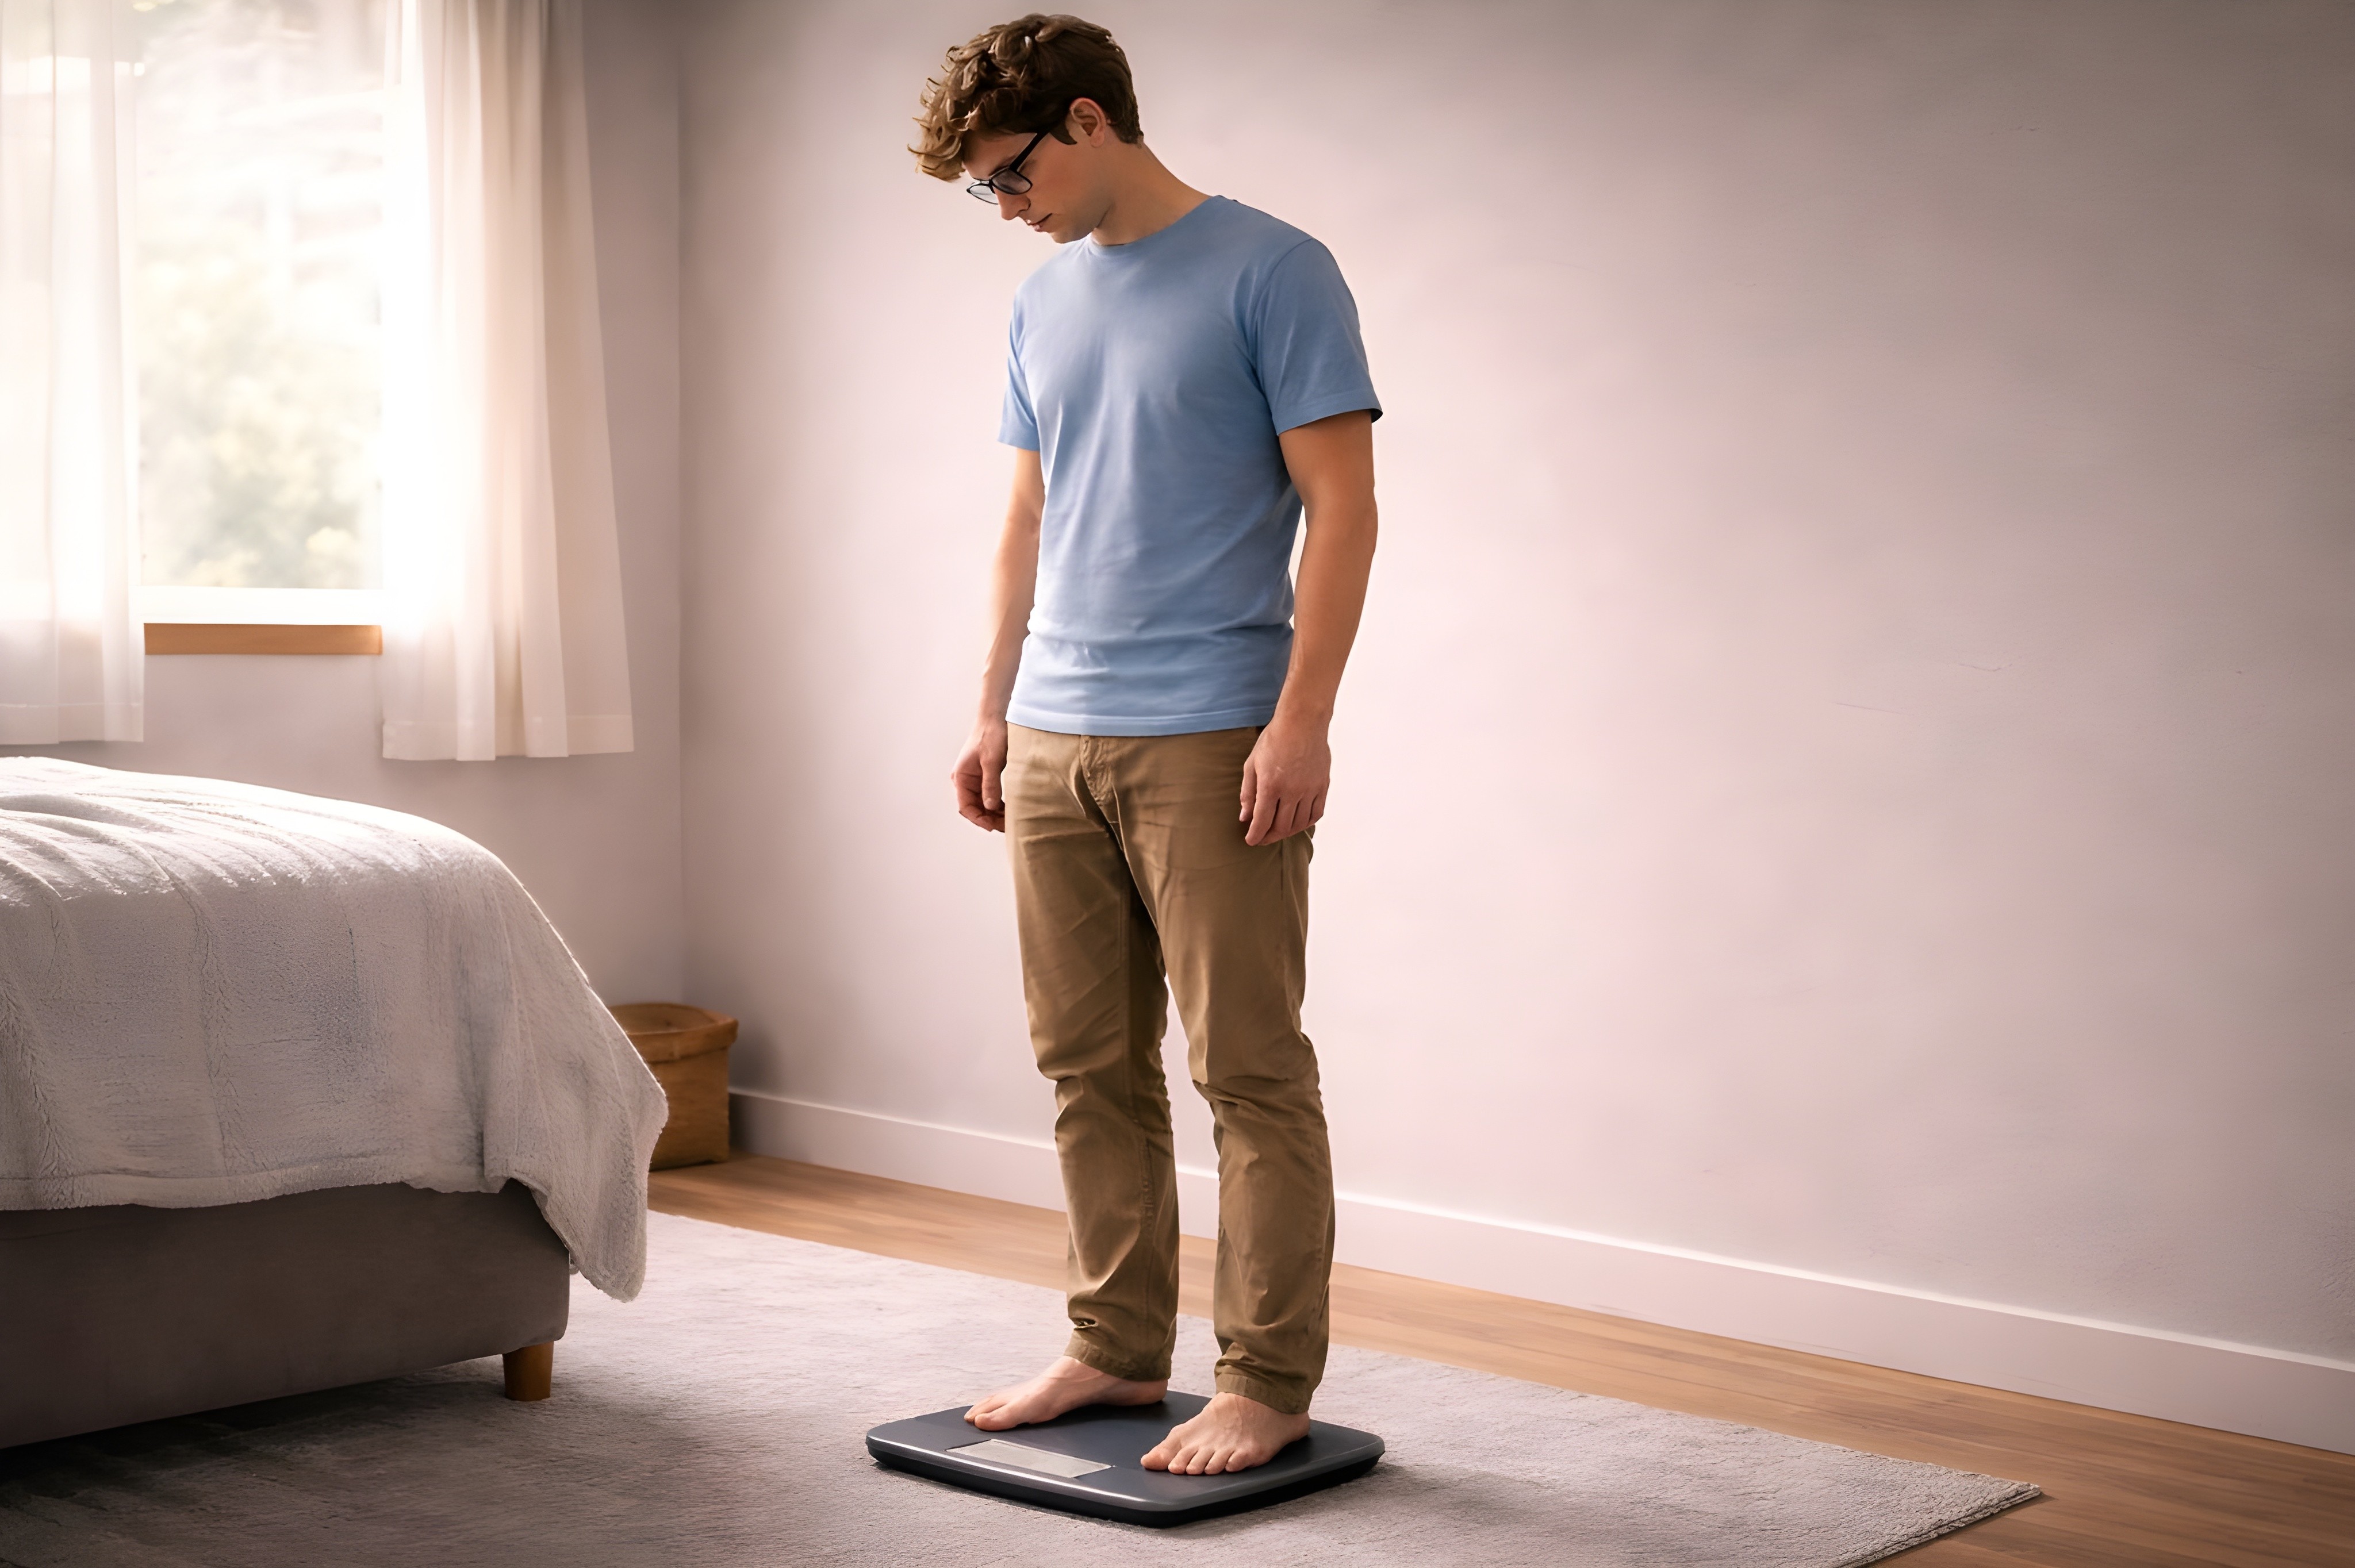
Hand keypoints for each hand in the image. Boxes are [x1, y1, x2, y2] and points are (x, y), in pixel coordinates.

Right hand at [952, 716, 1009, 831]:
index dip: (979, 819)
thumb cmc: (991, 734)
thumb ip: (990, 784)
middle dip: (989, 818)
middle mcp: (965, 780)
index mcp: (961, 777)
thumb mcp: (992, 760)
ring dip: (994, 813)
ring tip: (1010, 819)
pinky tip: (1009, 808)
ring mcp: (974, 778)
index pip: (966, 807)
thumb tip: (990, 807)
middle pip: (974, 808)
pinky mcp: (985, 775)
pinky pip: (989, 795)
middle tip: (1007, 826)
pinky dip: (998, 804)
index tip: (994, 827)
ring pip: (982, 803)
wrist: (995, 716)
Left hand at [1239, 714, 1329, 845]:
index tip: (1251, 841)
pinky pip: (1316, 813)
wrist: (1302, 722)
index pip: (1262, 821)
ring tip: (1278, 831)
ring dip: (1287, 832)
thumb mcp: (1252, 764)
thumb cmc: (1274, 740)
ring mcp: (1310, 789)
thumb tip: (1245, 817)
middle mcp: (1292, 791)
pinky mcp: (1323, 785)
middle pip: (1281, 827)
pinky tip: (1298, 822)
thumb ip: (1248, 792)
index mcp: (1271, 785)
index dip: (1255, 835)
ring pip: (1300, 823)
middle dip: (1269, 837)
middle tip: (1262, 838)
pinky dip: (1306, 823)